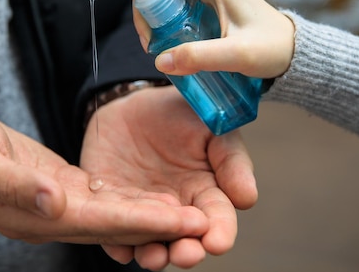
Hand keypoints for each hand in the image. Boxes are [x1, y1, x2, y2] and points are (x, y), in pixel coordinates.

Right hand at [0, 108, 208, 245]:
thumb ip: (14, 183)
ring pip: (114, 215)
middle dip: (159, 224)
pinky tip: (157, 197)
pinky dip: (131, 201)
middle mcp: (51, 217)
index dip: (139, 221)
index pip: (97, 221)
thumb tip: (55, 200)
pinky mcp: (62, 189)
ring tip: (190, 212)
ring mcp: (57, 205)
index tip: (177, 218)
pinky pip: (103, 200)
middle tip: (202, 222)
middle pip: (114, 225)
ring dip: (152, 216)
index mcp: (33, 214)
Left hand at [80, 86, 257, 269]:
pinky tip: (119, 248)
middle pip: (184, 239)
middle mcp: (176, 210)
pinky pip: (112, 230)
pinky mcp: (111, 207)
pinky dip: (115, 243)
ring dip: (153, 255)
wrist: (134, 102)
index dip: (220, 231)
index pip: (217, 218)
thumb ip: (231, 159)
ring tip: (155, 256)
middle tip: (186, 254)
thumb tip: (247, 200)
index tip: (217, 242)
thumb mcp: (212, 127)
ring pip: (149, 243)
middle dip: (187, 251)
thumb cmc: (182, 114)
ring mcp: (143, 212)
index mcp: (206, 192)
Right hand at [105, 0, 295, 78]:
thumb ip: (202, 57)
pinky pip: (170, 8)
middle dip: (140, 4)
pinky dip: (160, 25)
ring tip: (158, 50)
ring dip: (149, 19)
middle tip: (147, 42)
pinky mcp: (202, 8)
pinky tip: (169, 49)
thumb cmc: (272, 48)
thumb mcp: (239, 55)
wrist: (292, 54)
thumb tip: (160, 61)